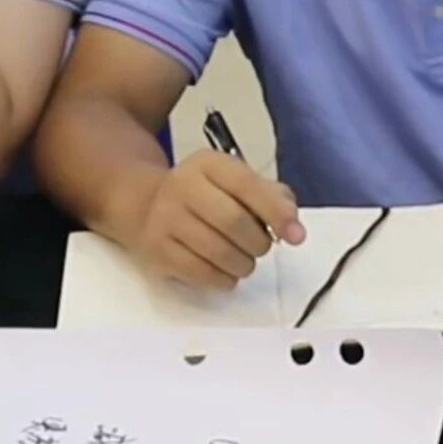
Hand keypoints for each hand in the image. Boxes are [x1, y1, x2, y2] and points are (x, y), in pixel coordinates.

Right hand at [126, 150, 305, 289]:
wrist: (145, 205)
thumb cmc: (205, 197)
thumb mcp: (235, 183)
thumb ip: (271, 197)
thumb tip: (294, 227)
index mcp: (207, 164)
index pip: (246, 185)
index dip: (276, 212)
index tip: (297, 236)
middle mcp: (181, 185)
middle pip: (233, 222)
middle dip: (258, 243)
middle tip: (260, 246)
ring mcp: (164, 217)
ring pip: (219, 253)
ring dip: (243, 265)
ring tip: (242, 259)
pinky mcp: (156, 248)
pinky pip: (201, 273)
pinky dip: (223, 279)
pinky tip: (223, 271)